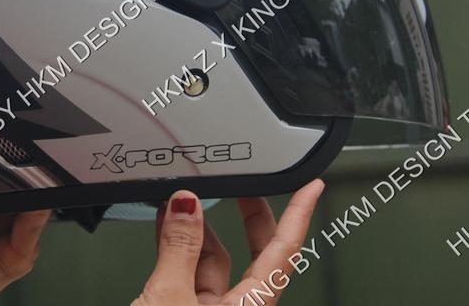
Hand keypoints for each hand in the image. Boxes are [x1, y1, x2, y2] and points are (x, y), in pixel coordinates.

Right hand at [132, 179, 324, 305]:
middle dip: (249, 216)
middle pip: (256, 254)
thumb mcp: (167, 299)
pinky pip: (191, 273)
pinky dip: (179, 247)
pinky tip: (167, 227)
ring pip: (217, 261)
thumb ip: (178, 248)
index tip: (311, 187)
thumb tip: (185, 205)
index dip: (299, 215)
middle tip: (246, 184)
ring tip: (181, 201)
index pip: (284, 253)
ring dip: (201, 229)